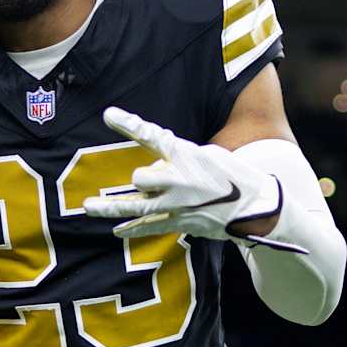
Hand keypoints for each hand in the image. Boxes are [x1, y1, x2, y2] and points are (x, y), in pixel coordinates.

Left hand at [80, 109, 301, 251]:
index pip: (152, 136)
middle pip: (142, 178)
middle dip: (143, 179)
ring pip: (137, 207)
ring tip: (88, 205)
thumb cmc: (233, 175)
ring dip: (110, 208)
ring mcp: (179, 205)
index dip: (129, 124)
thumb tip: (154, 172)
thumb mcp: (209, 155)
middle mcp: (180, 180)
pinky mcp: (182, 224)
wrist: (258, 207)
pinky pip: (151, 228)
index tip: (108, 114)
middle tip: (151, 180)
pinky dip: (133, 230)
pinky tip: (116, 232)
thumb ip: (177, 159)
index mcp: (187, 155)